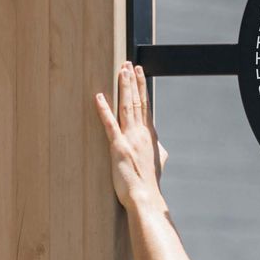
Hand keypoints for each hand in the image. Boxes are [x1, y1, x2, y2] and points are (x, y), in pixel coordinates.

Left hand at [94, 61, 168, 207]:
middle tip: (129, 63)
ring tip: (122, 71)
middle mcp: (142, 133)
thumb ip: (159, 152)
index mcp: (150, 135)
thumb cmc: (149, 182)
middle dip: (133, 81)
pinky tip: (99, 97)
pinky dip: (104, 110)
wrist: (146, 195)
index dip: (142, 87)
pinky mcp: (118, 147)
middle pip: (137, 101)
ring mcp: (131, 139)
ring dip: (124, 88)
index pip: (146, 105)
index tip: (139, 72)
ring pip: (127, 107)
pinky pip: (110, 125)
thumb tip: (161, 148)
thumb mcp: (159, 163)